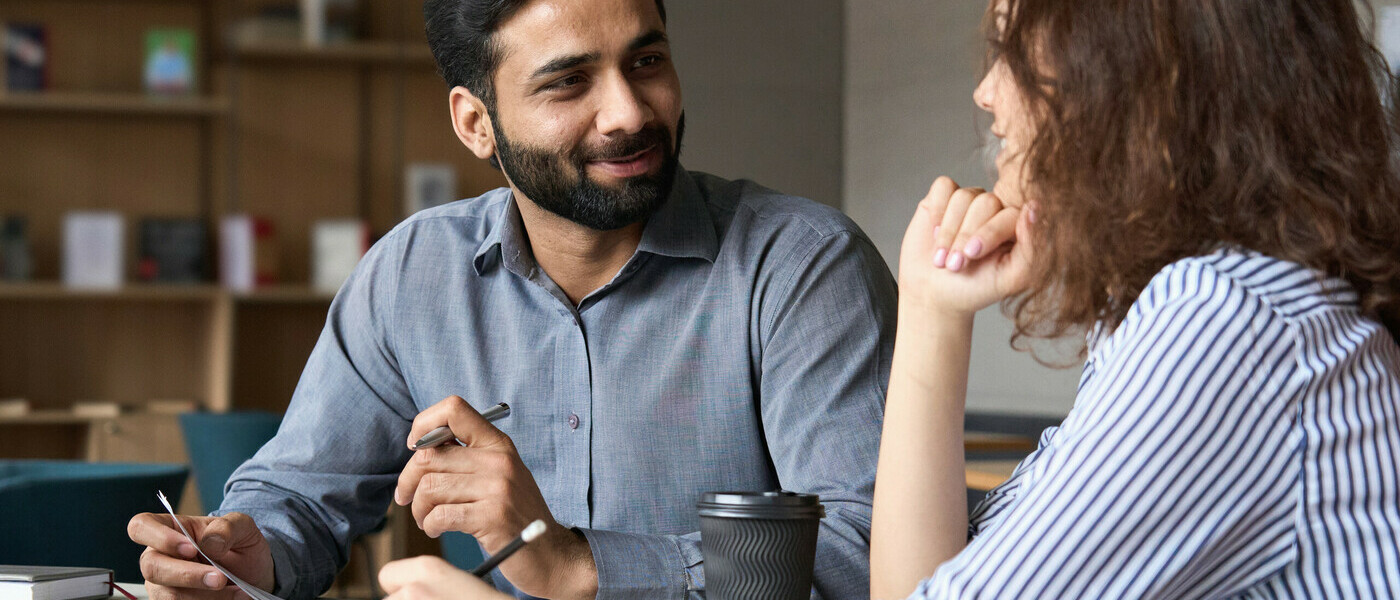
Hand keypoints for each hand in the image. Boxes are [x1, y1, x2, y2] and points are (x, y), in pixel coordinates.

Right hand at [127, 512, 274, 599]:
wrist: (252, 573)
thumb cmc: (240, 546)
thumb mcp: (243, 527)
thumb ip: (227, 527)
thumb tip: (210, 542)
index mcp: (170, 529)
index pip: (141, 526)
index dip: (160, 538)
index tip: (191, 548)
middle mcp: (159, 557)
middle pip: (152, 567)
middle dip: (188, 575)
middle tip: (220, 578)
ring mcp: (162, 584)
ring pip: (168, 594)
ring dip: (204, 595)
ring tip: (235, 590)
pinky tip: (231, 597)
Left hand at [395, 396, 597, 599]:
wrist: (550, 553)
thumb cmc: (515, 516)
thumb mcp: (499, 476)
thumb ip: (467, 458)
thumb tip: (418, 447)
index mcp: (498, 444)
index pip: (454, 409)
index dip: (423, 424)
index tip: (415, 448)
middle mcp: (499, 460)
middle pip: (428, 456)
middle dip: (408, 481)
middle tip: (407, 498)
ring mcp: (498, 488)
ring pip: (429, 487)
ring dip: (418, 508)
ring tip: (426, 519)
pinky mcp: (492, 517)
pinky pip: (440, 515)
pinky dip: (429, 525)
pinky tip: (436, 529)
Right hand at [898, 176, 1034, 317]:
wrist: (935, 294)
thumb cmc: (976, 288)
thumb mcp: (1010, 278)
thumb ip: (1031, 248)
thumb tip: (1033, 208)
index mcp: (1016, 226)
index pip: (1010, 214)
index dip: (989, 232)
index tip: (972, 255)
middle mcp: (996, 209)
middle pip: (985, 203)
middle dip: (965, 236)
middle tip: (954, 264)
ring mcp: (970, 200)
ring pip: (962, 196)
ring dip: (948, 230)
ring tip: (941, 257)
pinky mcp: (943, 196)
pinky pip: (943, 186)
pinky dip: (937, 210)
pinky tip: (933, 233)